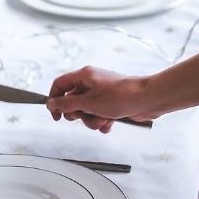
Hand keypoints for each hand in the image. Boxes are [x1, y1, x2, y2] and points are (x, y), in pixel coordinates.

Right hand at [46, 66, 160, 132]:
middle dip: (78, 114)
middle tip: (85, 115)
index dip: (55, 100)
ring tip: (103, 119)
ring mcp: (102, 94)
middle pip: (72, 102)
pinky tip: (110, 122)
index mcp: (84, 76)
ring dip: (92, 120)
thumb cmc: (121, 96)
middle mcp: (92, 83)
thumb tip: (51, 104)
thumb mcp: (88, 102)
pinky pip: (98, 116)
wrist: (147, 100)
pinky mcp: (111, 104)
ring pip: (86, 112)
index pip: (60, 85)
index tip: (56, 115)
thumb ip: (67, 104)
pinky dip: (102, 122)